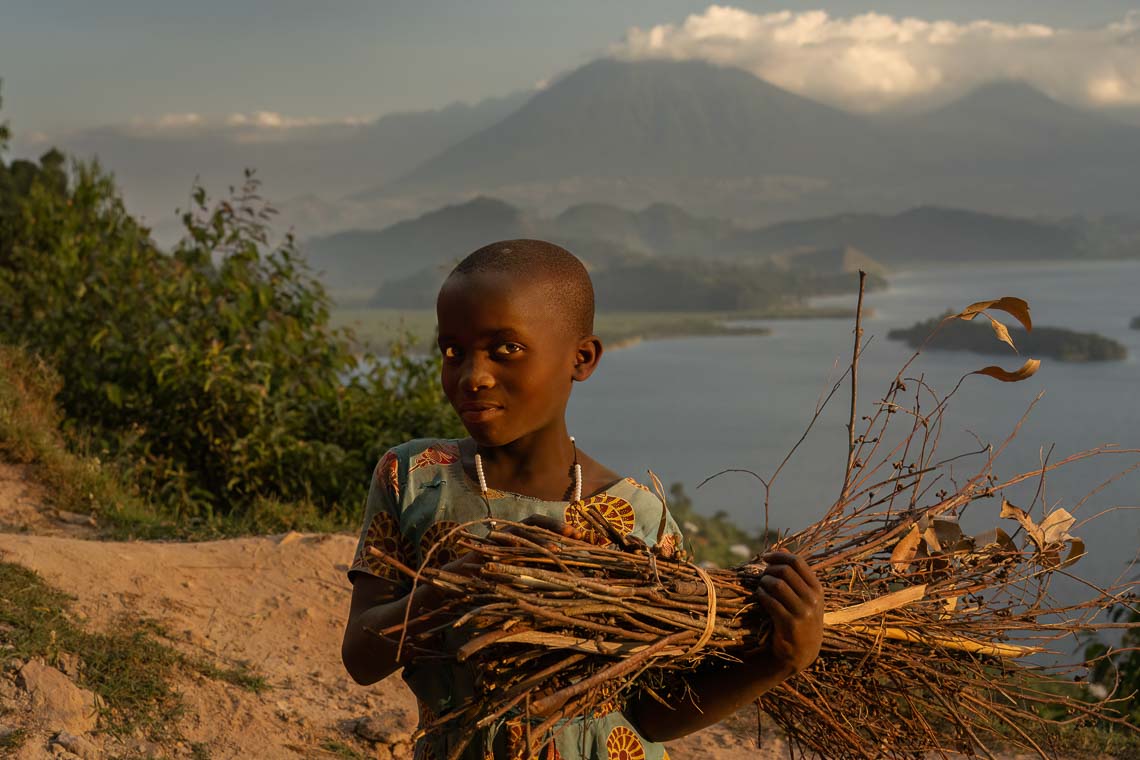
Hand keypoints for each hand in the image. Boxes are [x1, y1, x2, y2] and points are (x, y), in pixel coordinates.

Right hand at [438, 514, 582, 579]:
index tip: (579, 534)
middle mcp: (510, 532)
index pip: (542, 525)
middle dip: (555, 527)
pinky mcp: (485, 547)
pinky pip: (501, 544)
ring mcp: (497, 538)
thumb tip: (566, 565)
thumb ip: (537, 563)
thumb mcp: (520, 568)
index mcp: (520, 535)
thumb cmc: (494, 575)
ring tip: (556, 548)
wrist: (462, 579)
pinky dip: (511, 545)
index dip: (560, 527)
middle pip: (535, 523)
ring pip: (521, 533)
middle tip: (574, 534)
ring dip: (539, 539)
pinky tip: (522, 550)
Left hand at [753, 551, 823, 675]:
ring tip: (761, 586)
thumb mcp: (804, 596)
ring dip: (764, 582)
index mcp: (817, 589)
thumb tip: (780, 547)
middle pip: (785, 571)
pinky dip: (762, 595)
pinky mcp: (790, 624)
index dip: (779, 556)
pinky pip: (771, 602)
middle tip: (763, 576)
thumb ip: (794, 573)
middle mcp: (813, 599)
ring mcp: (803, 612)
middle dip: (769, 570)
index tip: (765, 557)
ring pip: (777, 585)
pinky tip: (760, 596)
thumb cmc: (800, 618)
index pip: (797, 561)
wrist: (802, 651)